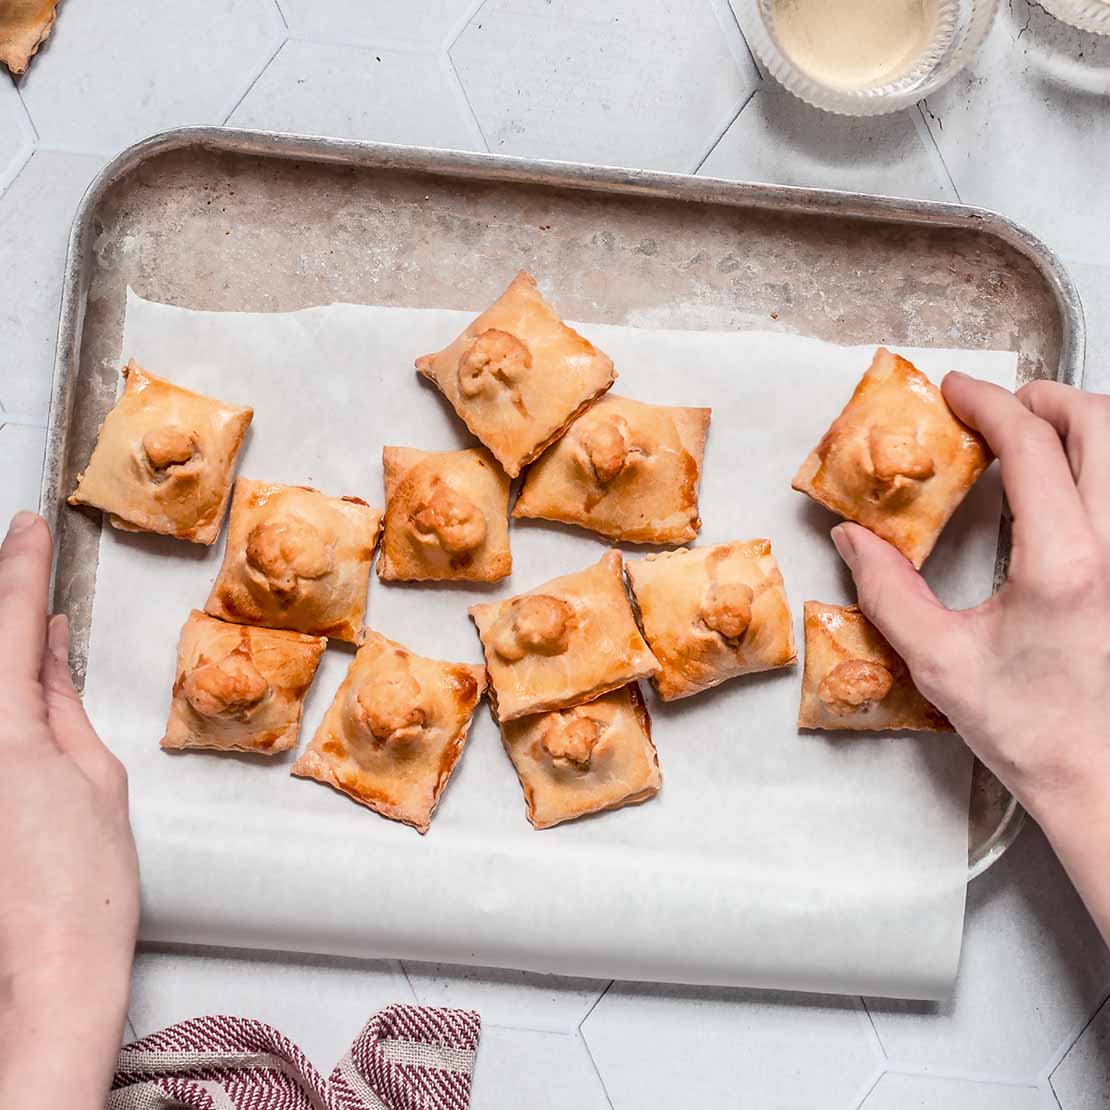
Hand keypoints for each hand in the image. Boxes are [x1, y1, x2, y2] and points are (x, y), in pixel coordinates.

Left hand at [0, 512, 138, 1107]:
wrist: (44, 970)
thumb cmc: (84, 887)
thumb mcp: (94, 776)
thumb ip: (58, 701)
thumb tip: (44, 648)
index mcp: (1, 732)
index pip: (6, 624)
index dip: (20, 567)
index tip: (26, 527)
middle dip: (0, 605)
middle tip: (14, 561)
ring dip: (6, 662)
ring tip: (25, 636)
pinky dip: (3, 704)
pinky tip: (19, 690)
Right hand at [830, 375, 1109, 939]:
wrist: (1101, 779)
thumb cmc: (1027, 729)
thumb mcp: (939, 662)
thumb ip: (888, 592)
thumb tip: (854, 538)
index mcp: (1063, 564)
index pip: (1034, 446)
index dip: (989, 403)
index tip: (954, 391)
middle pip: (1101, 425)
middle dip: (1045, 397)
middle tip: (997, 406)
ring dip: (1080, 426)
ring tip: (1031, 437)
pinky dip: (1096, 467)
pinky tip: (1064, 489)